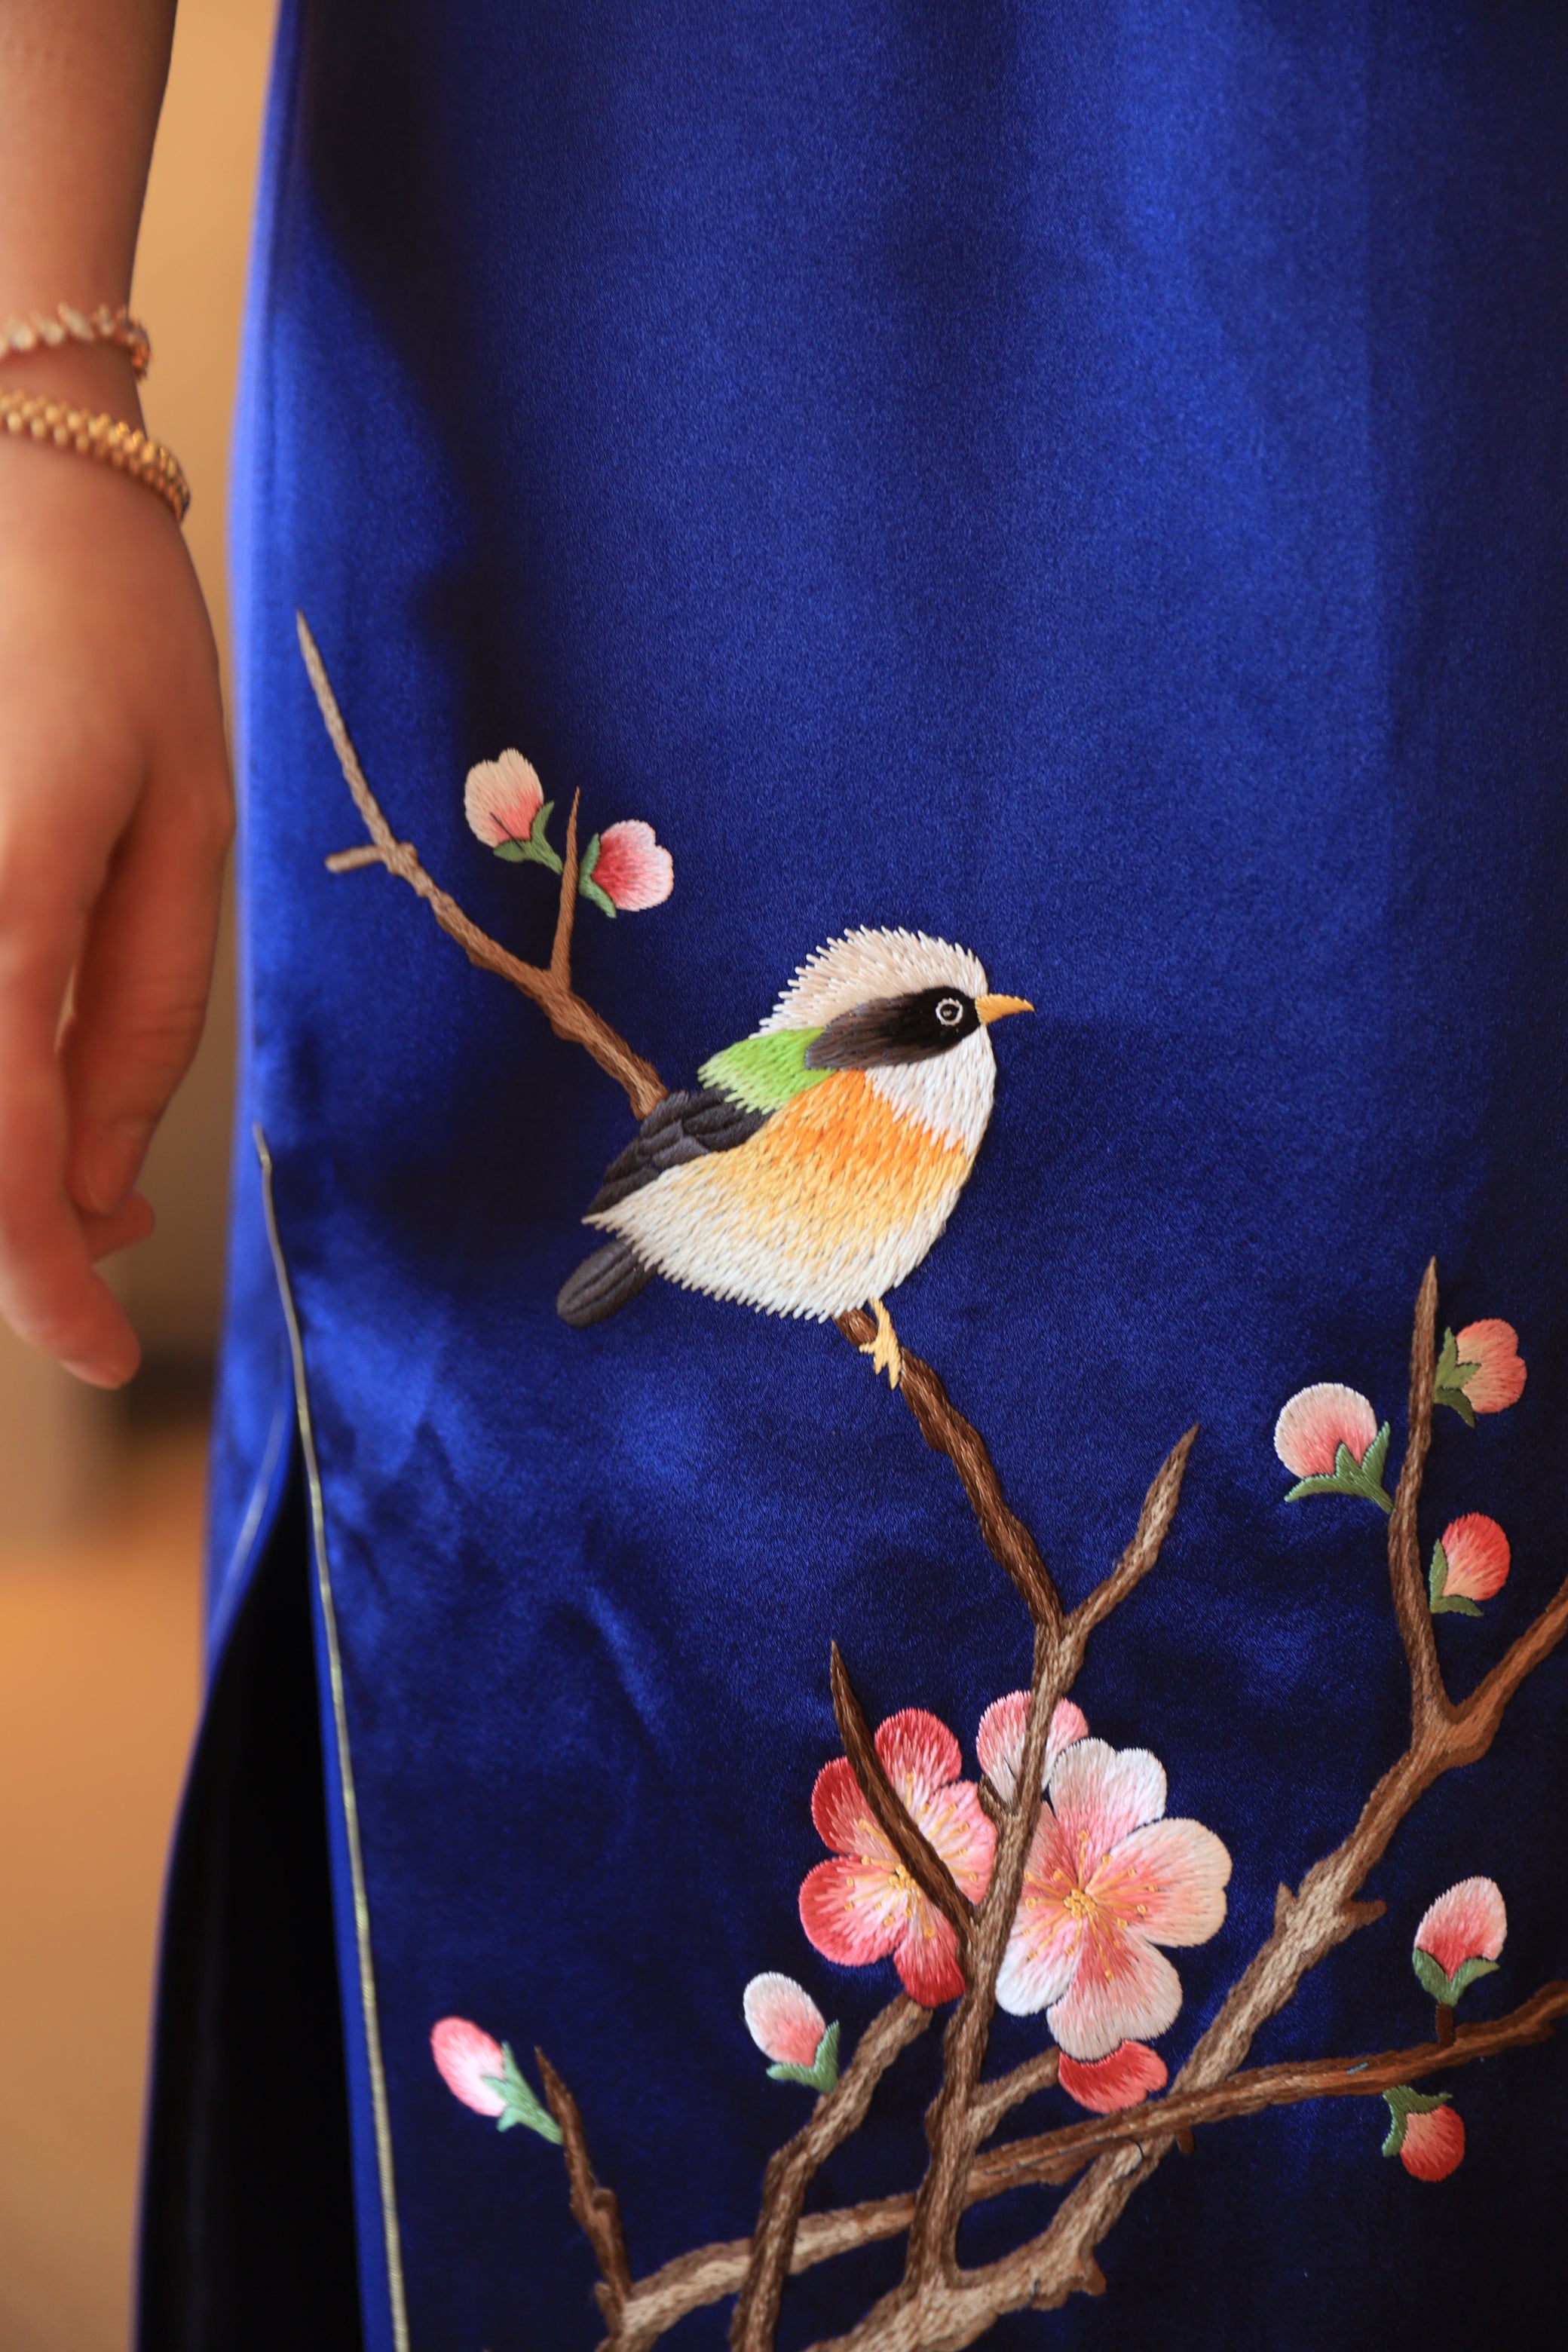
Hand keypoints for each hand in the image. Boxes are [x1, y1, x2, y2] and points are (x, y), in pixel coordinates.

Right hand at [0, 372, 231, 1385]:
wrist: (13, 494)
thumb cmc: (122, 652)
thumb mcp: (186, 838)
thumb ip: (132, 1027)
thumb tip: (87, 1189)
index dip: (35, 1288)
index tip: (93, 1355)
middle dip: (8, 1234)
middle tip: (103, 1238)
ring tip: (75, 1172)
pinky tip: (30, 1090)